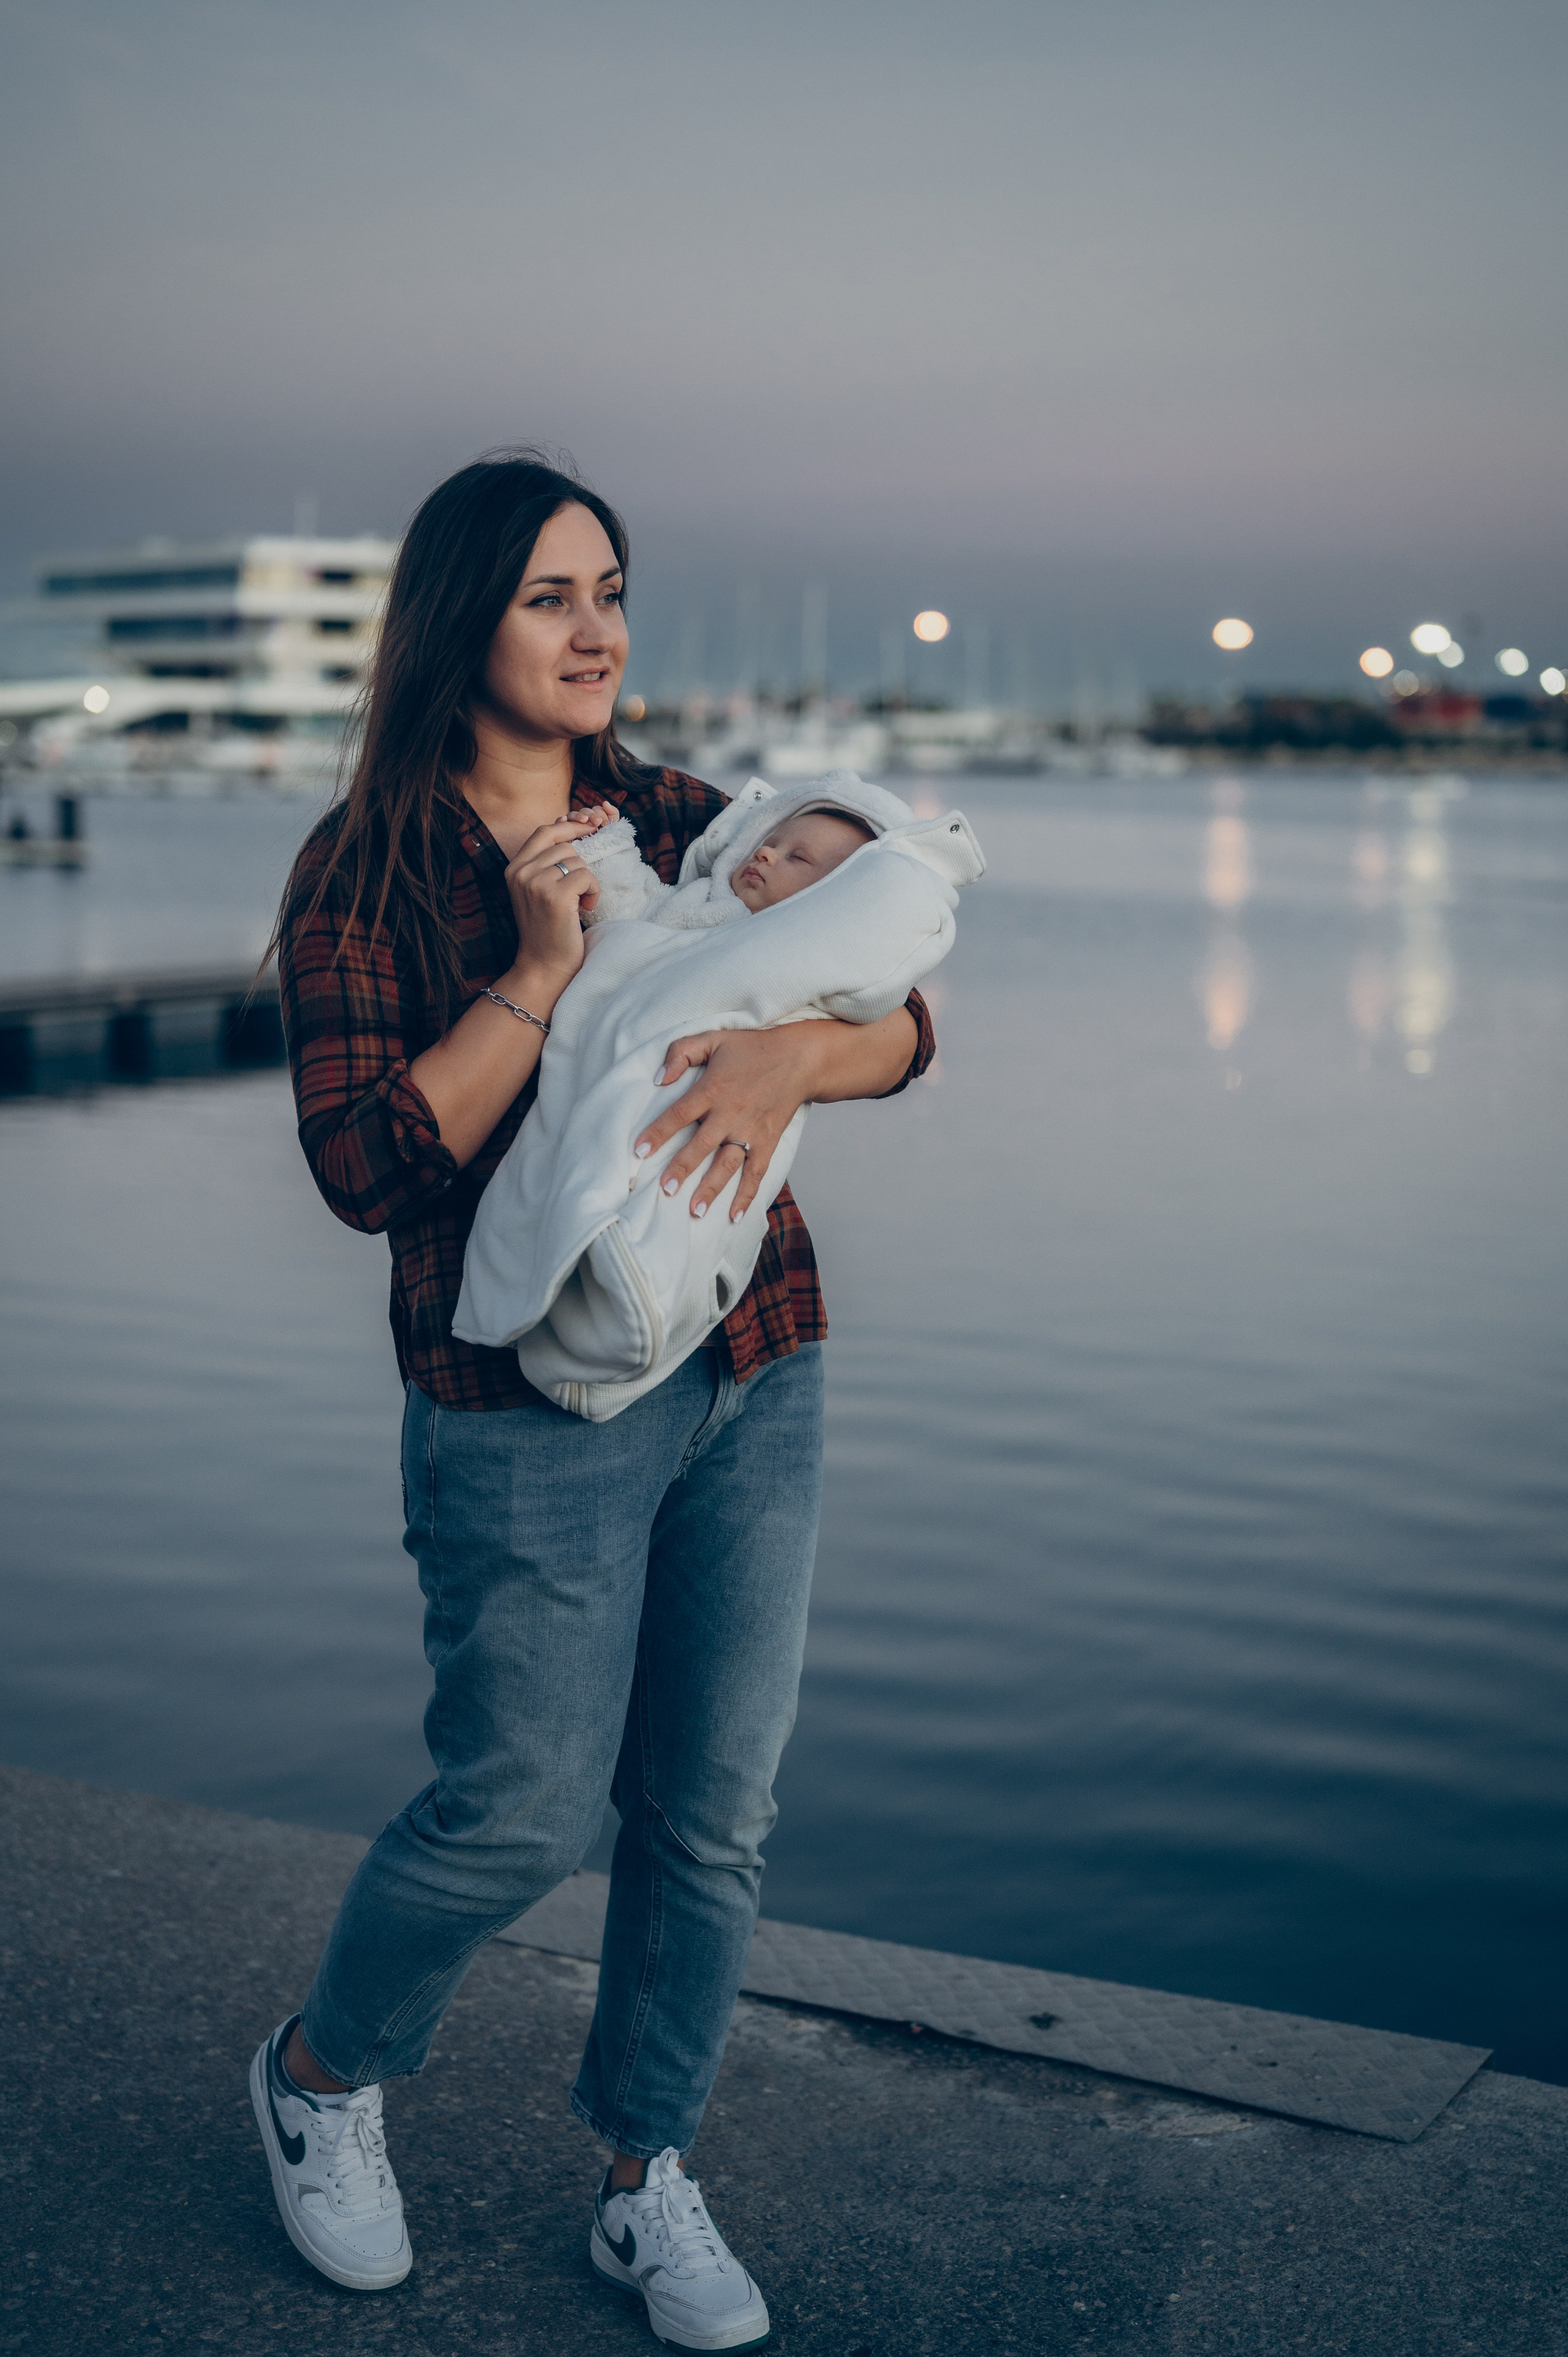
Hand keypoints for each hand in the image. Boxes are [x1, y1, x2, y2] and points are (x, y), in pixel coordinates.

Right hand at [501, 806, 615, 993]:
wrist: (543, 965)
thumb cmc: (548, 928)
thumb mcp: (538, 889)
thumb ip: (547, 862)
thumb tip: (572, 826)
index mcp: (514, 868)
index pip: (544, 831)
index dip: (570, 827)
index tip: (589, 831)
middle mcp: (521, 872)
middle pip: (565, 845)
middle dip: (580, 865)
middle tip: (581, 889)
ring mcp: (536, 883)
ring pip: (577, 860)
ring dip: (587, 881)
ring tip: (580, 903)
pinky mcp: (555, 896)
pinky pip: (586, 876)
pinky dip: (593, 891)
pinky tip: (585, 908)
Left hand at [634, 1027, 826, 1221]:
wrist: (798, 1058)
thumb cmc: (751, 1048)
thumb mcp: (713, 1038)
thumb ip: (681, 1052)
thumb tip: (660, 1079)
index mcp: (712, 1089)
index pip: (679, 1114)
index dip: (658, 1132)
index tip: (639, 1151)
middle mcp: (730, 1113)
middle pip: (701, 1145)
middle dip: (683, 1168)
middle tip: (665, 1189)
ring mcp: (750, 1130)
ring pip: (728, 1164)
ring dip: (712, 1188)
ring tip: (695, 1210)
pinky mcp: (768, 1141)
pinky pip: (756, 1172)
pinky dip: (747, 1194)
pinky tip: (734, 1216)